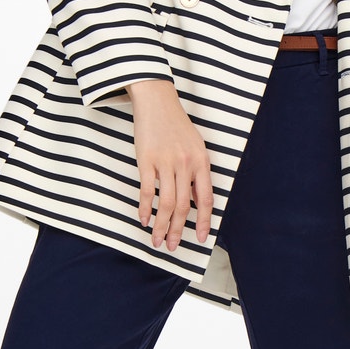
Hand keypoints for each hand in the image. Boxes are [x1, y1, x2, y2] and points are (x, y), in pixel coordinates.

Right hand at [127, 80, 213, 250]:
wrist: (157, 101)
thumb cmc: (177, 125)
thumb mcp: (196, 146)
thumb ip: (198, 172)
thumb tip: (196, 201)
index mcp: (201, 161)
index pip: (205, 199)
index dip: (203, 222)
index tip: (199, 239)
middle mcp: (185, 164)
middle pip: (183, 206)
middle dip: (178, 230)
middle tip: (172, 247)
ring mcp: (165, 162)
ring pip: (165, 203)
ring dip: (161, 226)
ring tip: (157, 240)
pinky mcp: (146, 160)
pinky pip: (146, 191)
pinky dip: (144, 208)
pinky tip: (144, 220)